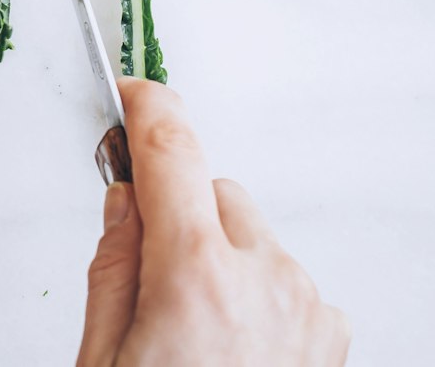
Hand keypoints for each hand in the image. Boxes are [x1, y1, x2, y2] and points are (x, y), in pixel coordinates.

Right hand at [78, 81, 349, 366]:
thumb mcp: (103, 361)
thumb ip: (113, 270)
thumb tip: (127, 203)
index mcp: (197, 279)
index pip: (171, 150)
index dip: (147, 109)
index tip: (132, 94)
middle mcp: (264, 280)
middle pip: (214, 194)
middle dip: (180, 219)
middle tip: (153, 286)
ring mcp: (305, 306)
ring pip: (252, 236)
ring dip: (223, 261)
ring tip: (198, 334)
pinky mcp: (330, 332)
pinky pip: (284, 279)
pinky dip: (259, 298)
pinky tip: (236, 348)